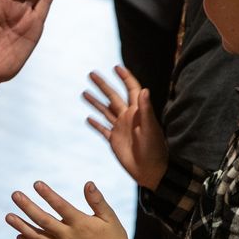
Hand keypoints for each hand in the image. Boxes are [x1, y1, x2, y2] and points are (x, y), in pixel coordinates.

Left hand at [6, 181, 135, 238]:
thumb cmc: (114, 238)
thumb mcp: (110, 217)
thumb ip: (97, 200)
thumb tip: (88, 183)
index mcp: (80, 224)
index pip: (60, 205)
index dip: (47, 194)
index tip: (36, 183)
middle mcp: (68, 236)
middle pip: (42, 220)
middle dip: (27, 207)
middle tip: (14, 194)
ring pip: (37, 237)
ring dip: (21, 226)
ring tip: (8, 216)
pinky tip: (19, 236)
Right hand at [83, 65, 167, 189]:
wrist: (151, 171)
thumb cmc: (155, 150)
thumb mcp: (151, 129)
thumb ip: (146, 110)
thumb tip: (144, 89)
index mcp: (138, 111)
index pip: (131, 89)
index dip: (125, 77)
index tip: (116, 67)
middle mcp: (128, 117)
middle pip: (113, 96)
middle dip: (103, 85)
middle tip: (91, 74)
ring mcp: (120, 128)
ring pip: (105, 111)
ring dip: (95, 102)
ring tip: (84, 92)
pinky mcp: (114, 141)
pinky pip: (102, 129)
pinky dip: (95, 124)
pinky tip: (88, 118)